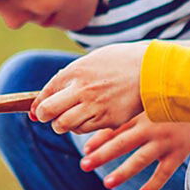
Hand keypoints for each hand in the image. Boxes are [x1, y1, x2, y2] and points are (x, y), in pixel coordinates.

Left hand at [31, 41, 148, 134]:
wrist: (153, 69)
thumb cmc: (122, 61)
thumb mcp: (93, 59)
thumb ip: (72, 75)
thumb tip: (52, 92)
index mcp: (75, 71)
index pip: (46, 93)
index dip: (37, 105)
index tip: (37, 112)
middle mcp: (82, 89)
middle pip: (49, 112)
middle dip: (45, 117)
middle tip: (49, 117)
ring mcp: (95, 106)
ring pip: (64, 125)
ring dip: (63, 125)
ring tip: (70, 119)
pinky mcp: (109, 119)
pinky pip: (85, 130)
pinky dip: (82, 128)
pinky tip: (89, 119)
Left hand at [81, 114, 189, 189]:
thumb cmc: (181, 103)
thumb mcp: (158, 104)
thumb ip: (140, 113)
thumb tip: (118, 123)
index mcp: (144, 115)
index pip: (117, 128)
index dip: (100, 139)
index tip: (86, 150)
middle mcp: (152, 128)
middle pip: (122, 143)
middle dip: (101, 154)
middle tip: (84, 165)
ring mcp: (166, 141)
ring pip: (140, 160)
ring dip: (122, 172)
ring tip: (107, 183)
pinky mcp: (180, 152)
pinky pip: (164, 172)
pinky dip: (153, 185)